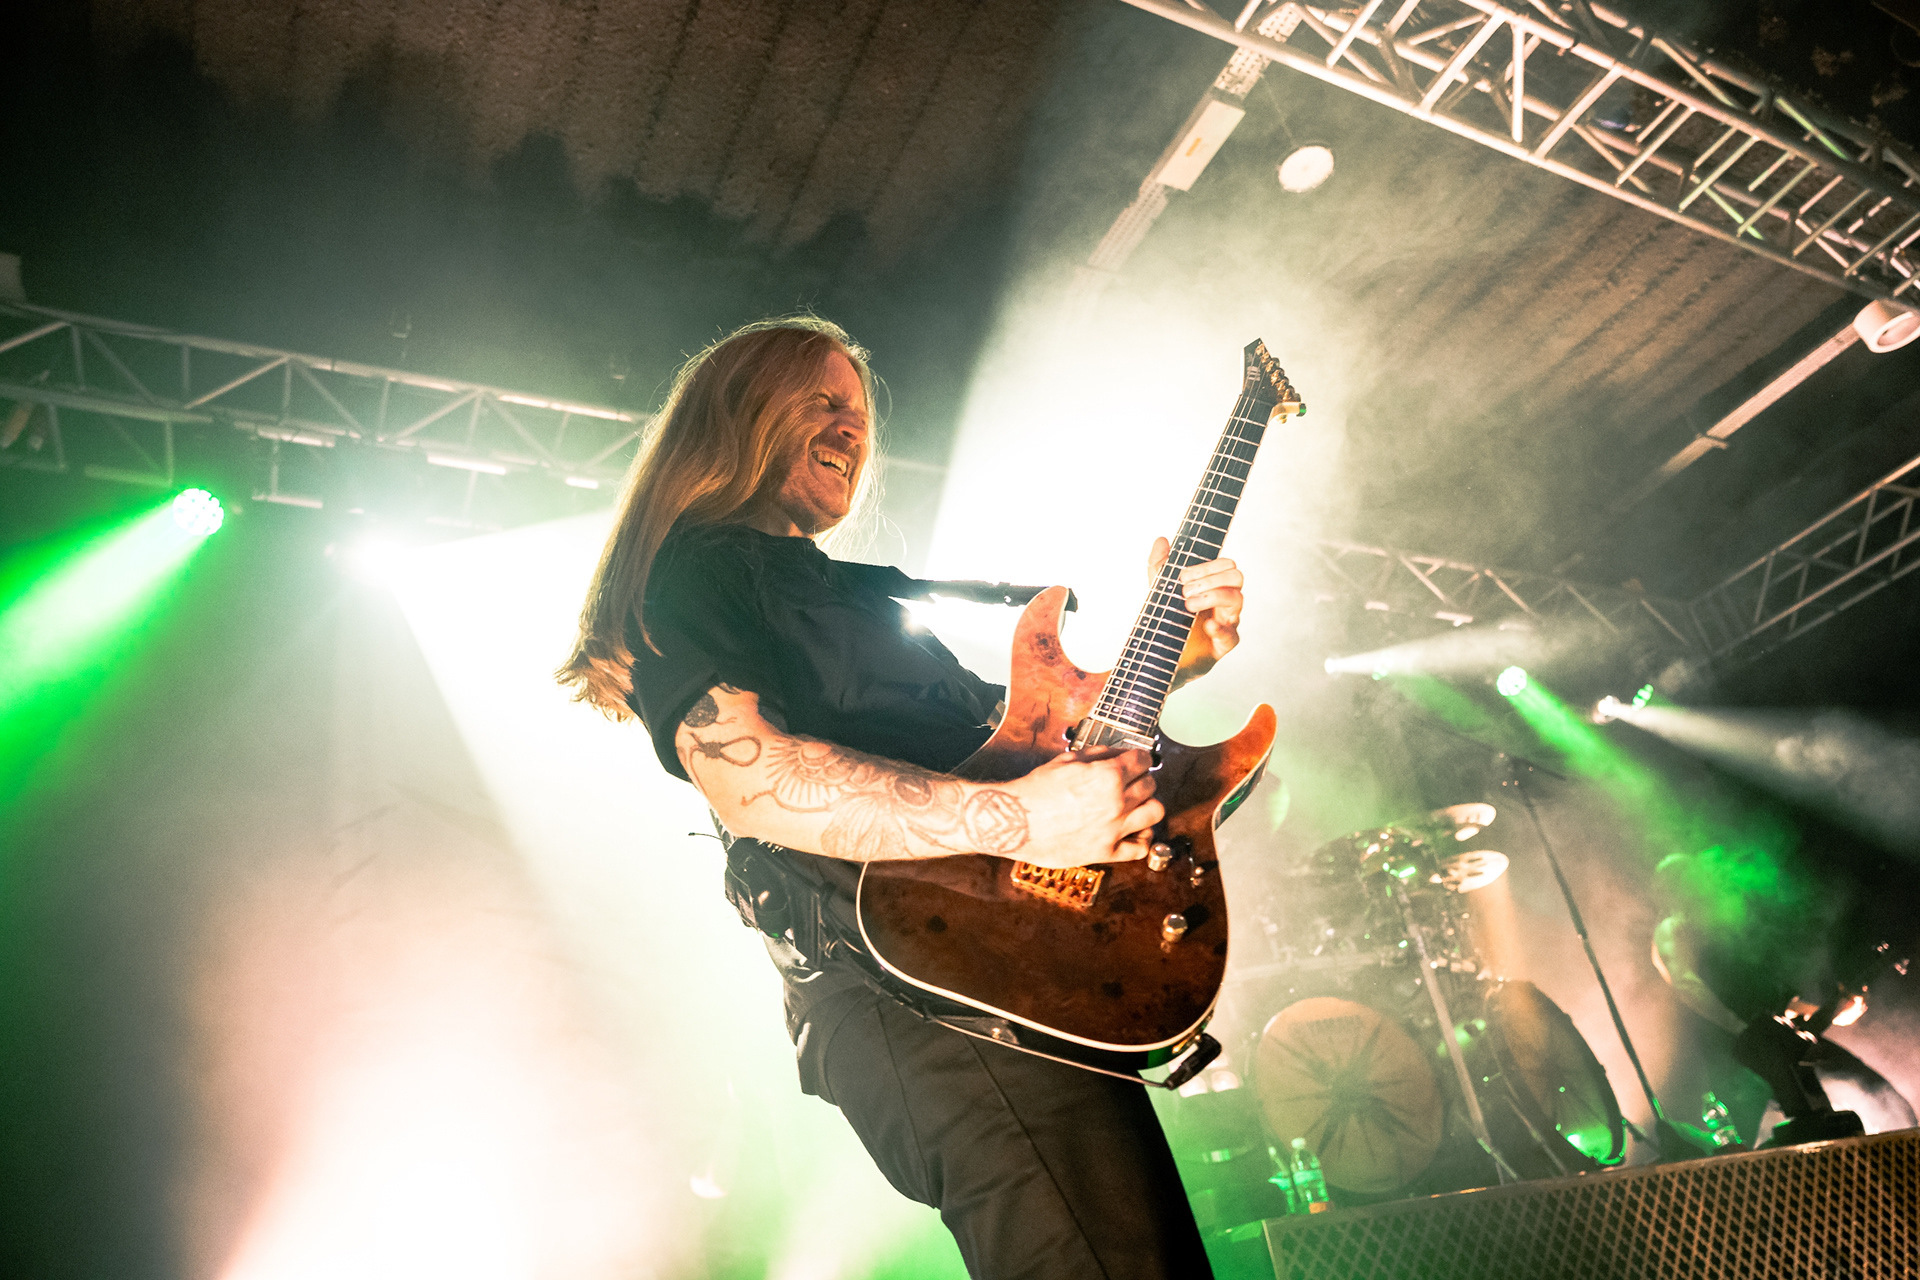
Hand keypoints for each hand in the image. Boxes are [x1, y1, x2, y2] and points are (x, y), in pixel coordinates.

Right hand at [1005, 746, 1162, 867]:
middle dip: (1143, 779)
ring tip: (1137, 805)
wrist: (1014, 821)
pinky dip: (1143, 838)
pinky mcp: (1107, 852)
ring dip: (1148, 805)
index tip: (1137, 760)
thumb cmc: (1036, 790)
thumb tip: (1116, 753)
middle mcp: (1117, 802)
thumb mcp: (1065, 761)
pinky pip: (1140, 847)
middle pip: (1150, 785)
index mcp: (1108, 775)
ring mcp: (1114, 829)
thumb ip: (1096, 755)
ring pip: (1155, 813)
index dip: (1140, 757)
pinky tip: (1135, 831)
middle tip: (1133, 781)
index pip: (1142, 760)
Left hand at [1149, 537, 1243, 687]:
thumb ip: (1159, 566)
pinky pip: (1231, 635)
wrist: (1159, 654)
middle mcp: (1225, 602)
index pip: (1227, 565)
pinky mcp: (1223, 645)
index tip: (1182, 576)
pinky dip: (1219, 628)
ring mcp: (1227, 622)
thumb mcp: (1159, 590)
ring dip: (1212, 596)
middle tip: (1184, 592)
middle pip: (1237, 577)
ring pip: (1237, 600)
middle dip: (1210, 580)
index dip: (1206, 567)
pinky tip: (1205, 625)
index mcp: (1215, 585)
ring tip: (1187, 605)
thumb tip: (1161, 540)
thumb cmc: (1167, 619)